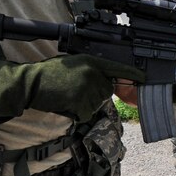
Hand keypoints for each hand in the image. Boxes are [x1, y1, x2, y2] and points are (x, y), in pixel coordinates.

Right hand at [0, 55, 144, 133]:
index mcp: (91, 62)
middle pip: (106, 90)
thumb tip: (105, 78)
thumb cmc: (49, 74)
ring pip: (97, 103)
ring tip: (67, 95)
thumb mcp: (73, 63)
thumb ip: (91, 68)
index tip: (144, 77)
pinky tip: (64, 104)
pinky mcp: (82, 105)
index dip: (132, 73)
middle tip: (73, 89)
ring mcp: (88, 90)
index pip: (118, 68)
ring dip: (85, 103)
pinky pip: (86, 113)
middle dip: (94, 93)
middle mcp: (93, 74)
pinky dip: (77, 113)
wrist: (30, 84)